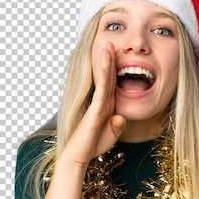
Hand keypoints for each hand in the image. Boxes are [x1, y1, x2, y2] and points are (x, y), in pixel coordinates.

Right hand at [60, 41, 125, 166]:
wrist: (79, 157)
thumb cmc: (93, 146)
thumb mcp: (111, 135)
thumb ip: (117, 125)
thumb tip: (120, 117)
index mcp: (106, 105)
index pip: (113, 83)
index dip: (115, 68)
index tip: (118, 53)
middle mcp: (101, 102)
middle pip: (108, 76)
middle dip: (109, 59)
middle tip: (110, 41)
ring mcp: (97, 104)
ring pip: (104, 79)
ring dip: (106, 62)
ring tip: (107, 46)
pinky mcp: (95, 111)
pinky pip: (102, 91)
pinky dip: (104, 78)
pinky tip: (106, 66)